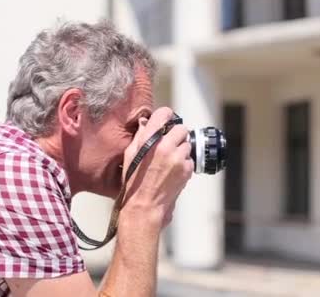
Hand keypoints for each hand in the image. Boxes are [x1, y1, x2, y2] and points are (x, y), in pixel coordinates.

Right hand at [120, 107, 193, 227]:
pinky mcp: (187, 169)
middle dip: (176, 135)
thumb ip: (140, 136)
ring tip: (169, 162)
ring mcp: (178, 157)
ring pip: (187, 145)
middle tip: (169, 145)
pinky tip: (173, 172)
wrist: (145, 205)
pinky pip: (189, 159)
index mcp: (148, 140)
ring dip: (181, 150)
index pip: (164, 114)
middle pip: (181, 128)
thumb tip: (146, 123)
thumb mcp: (130, 155)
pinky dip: (184, 164)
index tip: (166, 123)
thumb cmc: (134, 182)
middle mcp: (165, 146)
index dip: (166, 117)